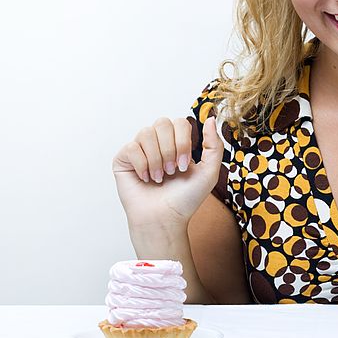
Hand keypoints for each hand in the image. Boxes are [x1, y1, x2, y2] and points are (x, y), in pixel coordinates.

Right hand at [112, 116, 222, 230]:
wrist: (165, 219)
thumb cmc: (186, 198)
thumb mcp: (209, 171)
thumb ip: (214, 145)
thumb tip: (211, 118)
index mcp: (176, 142)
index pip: (180, 122)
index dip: (183, 141)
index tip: (185, 166)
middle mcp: (157, 142)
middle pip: (162, 123)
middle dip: (170, 149)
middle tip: (172, 171)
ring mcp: (139, 150)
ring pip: (146, 133)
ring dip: (156, 158)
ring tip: (159, 177)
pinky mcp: (123, 160)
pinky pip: (131, 147)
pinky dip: (142, 165)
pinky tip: (146, 179)